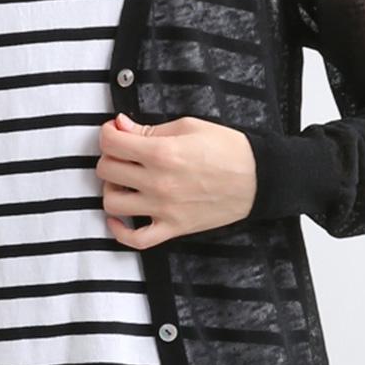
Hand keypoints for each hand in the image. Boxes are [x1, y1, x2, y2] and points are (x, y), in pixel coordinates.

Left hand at [96, 111, 257, 248]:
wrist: (258, 178)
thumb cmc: (228, 149)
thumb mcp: (188, 127)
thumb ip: (149, 128)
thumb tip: (121, 125)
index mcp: (161, 152)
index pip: (111, 143)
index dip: (107, 134)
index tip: (115, 133)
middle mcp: (158, 182)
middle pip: (106, 170)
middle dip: (109, 157)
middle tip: (123, 154)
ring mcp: (164, 208)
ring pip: (112, 202)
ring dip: (112, 189)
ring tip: (124, 181)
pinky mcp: (173, 228)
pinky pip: (135, 239)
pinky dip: (119, 230)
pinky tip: (118, 216)